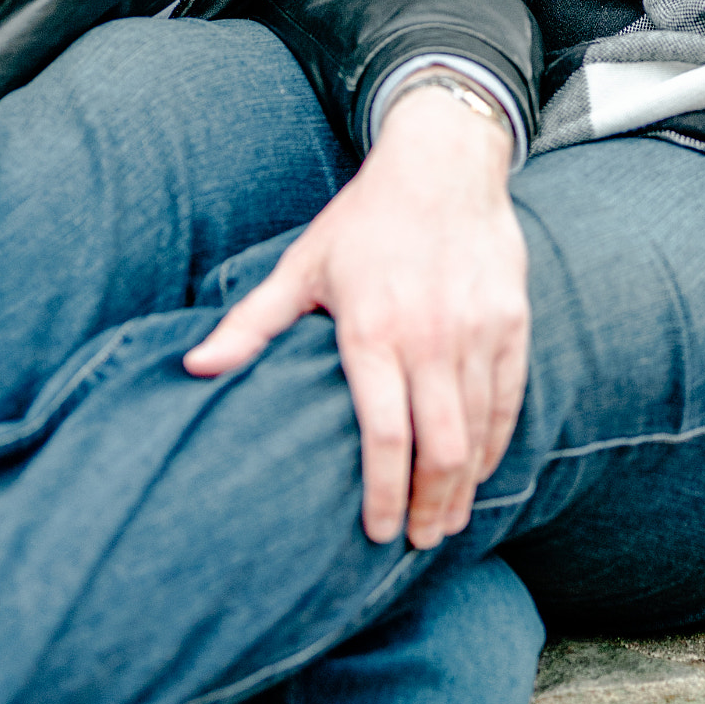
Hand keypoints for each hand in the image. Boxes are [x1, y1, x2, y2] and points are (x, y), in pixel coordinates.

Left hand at [184, 86, 527, 549]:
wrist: (445, 161)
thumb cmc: (366, 218)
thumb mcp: (303, 265)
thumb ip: (252, 323)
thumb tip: (192, 370)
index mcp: (373, 331)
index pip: (383, 439)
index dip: (380, 497)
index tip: (374, 534)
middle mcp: (431, 337)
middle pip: (439, 450)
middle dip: (428, 509)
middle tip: (417, 542)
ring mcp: (479, 330)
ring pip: (477, 433)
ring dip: (463, 487)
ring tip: (446, 519)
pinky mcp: (512, 320)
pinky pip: (510, 399)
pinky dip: (497, 443)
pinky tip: (481, 469)